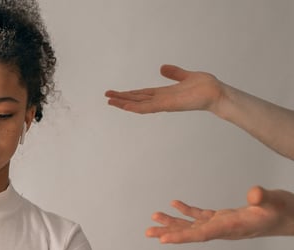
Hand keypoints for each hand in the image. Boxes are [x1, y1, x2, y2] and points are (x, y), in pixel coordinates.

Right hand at [105, 64, 223, 114]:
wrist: (217, 93)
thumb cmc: (206, 87)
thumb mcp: (186, 76)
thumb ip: (174, 73)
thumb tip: (162, 68)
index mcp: (164, 93)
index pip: (142, 94)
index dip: (129, 94)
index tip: (117, 93)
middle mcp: (161, 100)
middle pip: (137, 99)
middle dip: (122, 99)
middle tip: (107, 97)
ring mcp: (163, 104)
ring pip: (139, 105)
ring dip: (124, 103)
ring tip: (110, 101)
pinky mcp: (168, 105)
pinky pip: (149, 107)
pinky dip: (136, 107)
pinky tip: (126, 105)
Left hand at [146, 186, 293, 242]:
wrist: (292, 217)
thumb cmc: (284, 210)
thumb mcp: (275, 201)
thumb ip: (262, 198)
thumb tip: (253, 194)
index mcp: (232, 227)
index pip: (202, 234)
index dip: (182, 237)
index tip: (164, 240)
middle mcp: (224, 229)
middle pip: (191, 233)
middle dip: (169, 232)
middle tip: (148, 232)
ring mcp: (223, 224)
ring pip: (193, 225)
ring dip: (173, 222)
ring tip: (154, 218)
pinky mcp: (225, 217)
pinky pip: (201, 216)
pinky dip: (187, 211)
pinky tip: (175, 204)